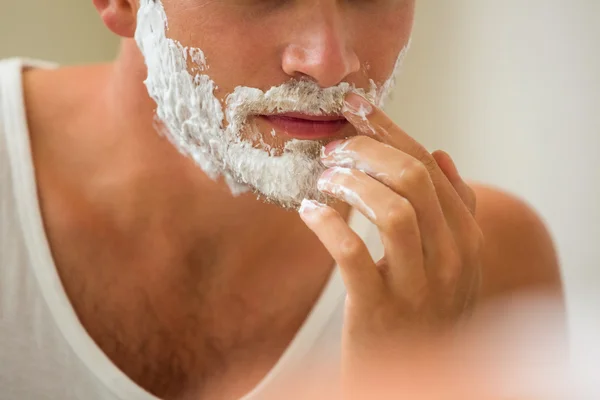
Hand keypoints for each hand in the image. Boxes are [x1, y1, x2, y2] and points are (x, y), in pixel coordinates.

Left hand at [298, 93, 483, 395]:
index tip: (355, 105)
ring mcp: (418, 286)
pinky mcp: (379, 311)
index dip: (388, 129)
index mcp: (465, 237)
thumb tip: (441, 154)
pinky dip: (326, 224)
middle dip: (366, 151)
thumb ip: (454, 208)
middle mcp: (450, 258)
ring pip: (391, 210)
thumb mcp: (451, 260)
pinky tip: (309, 211)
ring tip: (323, 178)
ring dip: (350, 183)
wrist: (416, 378)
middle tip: (332, 148)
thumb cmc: (425, 309)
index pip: (427, 165)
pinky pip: (351, 254)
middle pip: (411, 179)